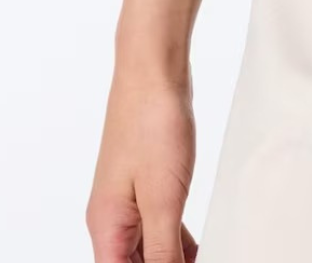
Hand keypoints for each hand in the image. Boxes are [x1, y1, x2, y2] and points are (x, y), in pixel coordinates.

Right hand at [86, 64, 198, 262]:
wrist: (153, 68)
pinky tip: (198, 251)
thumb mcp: (163, 200)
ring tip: (204, 258)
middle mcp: (111, 219)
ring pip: (147, 251)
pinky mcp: (146, 184)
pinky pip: (159, 227)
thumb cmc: (151, 124)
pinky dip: (176, 243)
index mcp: (107, 228)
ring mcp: (128, 201)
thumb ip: (163, 251)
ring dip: (172, 261)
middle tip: (199, 261)